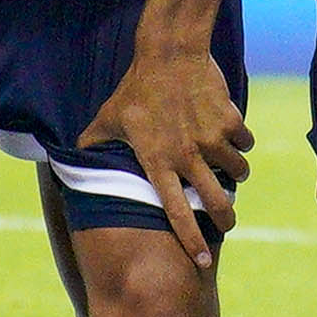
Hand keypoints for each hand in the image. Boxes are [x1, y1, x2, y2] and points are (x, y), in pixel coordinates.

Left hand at [82, 37, 251, 260]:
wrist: (169, 53)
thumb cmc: (134, 89)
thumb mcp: (107, 119)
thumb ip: (93, 147)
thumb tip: (71, 167)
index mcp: (157, 162)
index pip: (176, 212)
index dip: (192, 242)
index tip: (203, 263)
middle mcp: (186, 156)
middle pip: (217, 203)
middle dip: (226, 218)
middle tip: (227, 221)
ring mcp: (211, 139)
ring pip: (237, 172)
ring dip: (235, 174)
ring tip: (226, 166)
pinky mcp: (230, 121)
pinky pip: (245, 142)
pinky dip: (240, 142)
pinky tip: (229, 133)